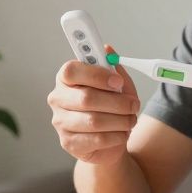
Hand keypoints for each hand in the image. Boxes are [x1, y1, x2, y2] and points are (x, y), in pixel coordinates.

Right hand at [47, 45, 140, 164]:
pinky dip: (116, 136)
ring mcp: (60, 122)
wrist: (108, 141)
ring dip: (120, 121)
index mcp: (66, 78)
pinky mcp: (68, 143)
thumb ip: (113, 68)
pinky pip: (97, 139)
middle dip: (117, 102)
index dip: (97, 75)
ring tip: (131, 120)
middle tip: (133, 104)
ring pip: (94, 121)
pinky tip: (122, 133)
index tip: (117, 81)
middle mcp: (58, 98)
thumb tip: (108, 49)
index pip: (72, 71)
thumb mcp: (117, 85)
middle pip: (86, 98)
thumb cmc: (110, 107)